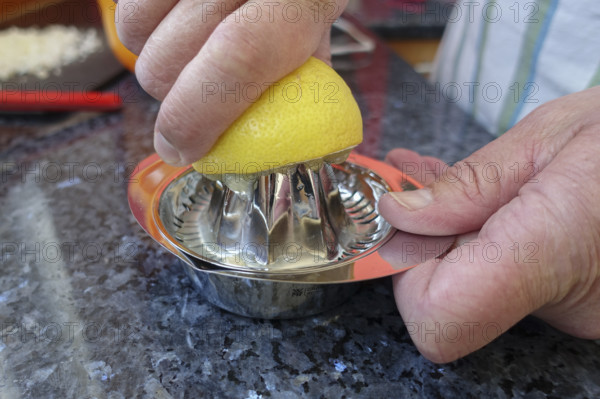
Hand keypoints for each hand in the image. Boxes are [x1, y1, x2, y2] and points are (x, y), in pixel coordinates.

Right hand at [116, 0, 346, 164]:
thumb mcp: (321, 13)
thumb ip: (303, 64)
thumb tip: (276, 127)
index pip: (240, 58)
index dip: (199, 116)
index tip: (179, 149)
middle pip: (171, 58)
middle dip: (172, 99)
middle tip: (194, 100)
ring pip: (134, 33)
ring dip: (153, 58)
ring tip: (187, 49)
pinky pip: (124, 5)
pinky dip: (141, 24)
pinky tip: (173, 17)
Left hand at [378, 86, 599, 362]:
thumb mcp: (550, 137)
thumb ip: (470, 184)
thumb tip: (398, 217)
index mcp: (552, 251)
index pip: (438, 315)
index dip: (406, 272)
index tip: (407, 219)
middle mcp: (565, 303)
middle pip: (447, 300)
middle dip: (423, 240)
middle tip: (421, 185)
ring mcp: (572, 309)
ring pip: (471, 286)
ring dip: (448, 232)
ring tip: (448, 180)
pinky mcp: (573, 300)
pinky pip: (500, 280)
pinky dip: (479, 241)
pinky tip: (475, 199)